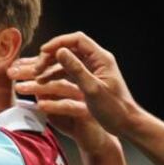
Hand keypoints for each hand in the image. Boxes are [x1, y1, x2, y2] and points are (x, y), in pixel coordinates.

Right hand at [10, 32, 141, 137]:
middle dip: (51, 56)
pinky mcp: (89, 80)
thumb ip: (76, 69)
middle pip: (70, 49)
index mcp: (101, 58)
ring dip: (51, 67)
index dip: (58, 43)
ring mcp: (93, 70)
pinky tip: (44, 84)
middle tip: (36, 68)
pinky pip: (69, 73)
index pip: (77, 40)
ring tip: (36, 76)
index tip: (42, 52)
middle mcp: (97, 61)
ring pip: (67, 62)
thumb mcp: (92, 89)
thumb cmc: (114, 109)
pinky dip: (56, 76)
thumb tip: (60, 51)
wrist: (127, 124)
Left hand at [10, 57, 115, 155]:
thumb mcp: (52, 105)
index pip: (50, 67)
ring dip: (38, 86)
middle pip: (53, 72)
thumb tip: (21, 83)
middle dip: (30, 71)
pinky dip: (53, 105)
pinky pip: (68, 106)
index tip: (13, 66)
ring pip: (60, 86)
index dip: (31, 65)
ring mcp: (82, 96)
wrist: (91, 139)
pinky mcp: (86, 111)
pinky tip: (39, 105)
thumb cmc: (71, 120)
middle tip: (12, 72)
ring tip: (20, 88)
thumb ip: (40, 94)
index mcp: (70, 78)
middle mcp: (77, 83)